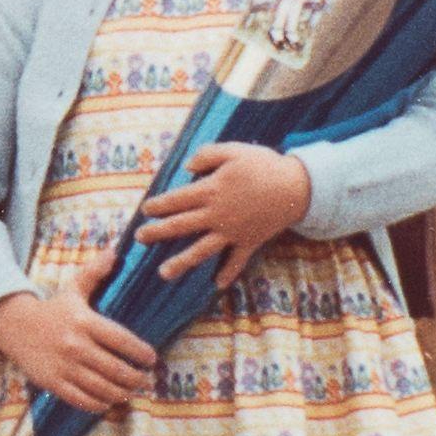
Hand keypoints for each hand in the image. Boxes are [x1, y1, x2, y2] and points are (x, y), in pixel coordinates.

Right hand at [0, 258, 157, 413]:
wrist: (14, 326)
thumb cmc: (52, 309)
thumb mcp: (73, 289)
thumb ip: (95, 273)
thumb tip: (114, 252)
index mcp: (84, 321)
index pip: (120, 339)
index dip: (140, 352)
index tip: (152, 358)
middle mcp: (75, 345)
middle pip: (115, 368)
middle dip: (136, 378)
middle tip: (146, 380)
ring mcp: (64, 366)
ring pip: (101, 387)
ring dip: (121, 393)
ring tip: (131, 391)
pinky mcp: (53, 382)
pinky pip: (81, 399)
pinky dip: (98, 404)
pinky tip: (108, 402)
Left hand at [135, 142, 311, 286]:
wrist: (297, 187)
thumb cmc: (264, 165)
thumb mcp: (233, 150)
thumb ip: (207, 155)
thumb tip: (187, 168)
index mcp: (211, 191)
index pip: (177, 200)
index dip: (158, 205)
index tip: (145, 210)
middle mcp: (217, 215)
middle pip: (181, 226)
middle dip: (158, 233)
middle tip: (139, 238)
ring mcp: (232, 232)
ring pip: (201, 250)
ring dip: (181, 262)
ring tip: (163, 273)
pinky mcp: (249, 241)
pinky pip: (236, 261)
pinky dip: (228, 273)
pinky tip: (217, 285)